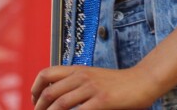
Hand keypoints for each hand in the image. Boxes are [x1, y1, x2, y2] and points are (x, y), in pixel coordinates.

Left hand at [31, 64, 160, 109]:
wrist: (141, 81)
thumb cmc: (118, 83)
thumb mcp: (93, 77)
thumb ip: (77, 84)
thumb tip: (58, 97)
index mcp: (78, 70)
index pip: (47, 73)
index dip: (35, 88)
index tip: (34, 101)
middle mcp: (81, 76)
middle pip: (49, 91)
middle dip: (39, 107)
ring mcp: (91, 88)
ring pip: (60, 102)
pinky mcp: (102, 100)